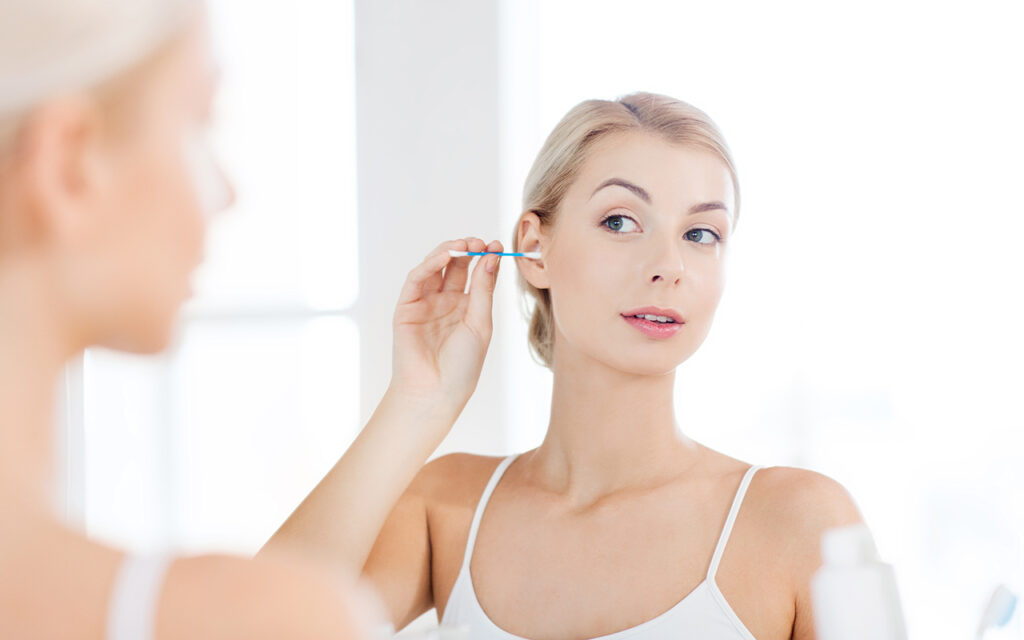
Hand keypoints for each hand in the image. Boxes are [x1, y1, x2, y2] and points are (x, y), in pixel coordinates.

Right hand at [389, 237, 503, 412]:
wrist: (436, 392)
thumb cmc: (462, 365)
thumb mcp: (480, 323)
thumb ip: (483, 290)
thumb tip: (491, 257)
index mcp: (466, 308)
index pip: (476, 275)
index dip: (486, 258)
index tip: (498, 244)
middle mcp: (445, 302)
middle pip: (456, 267)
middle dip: (468, 250)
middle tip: (480, 241)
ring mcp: (425, 303)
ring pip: (435, 267)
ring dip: (449, 251)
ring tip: (465, 243)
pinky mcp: (406, 307)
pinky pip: (417, 279)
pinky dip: (430, 263)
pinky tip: (445, 255)